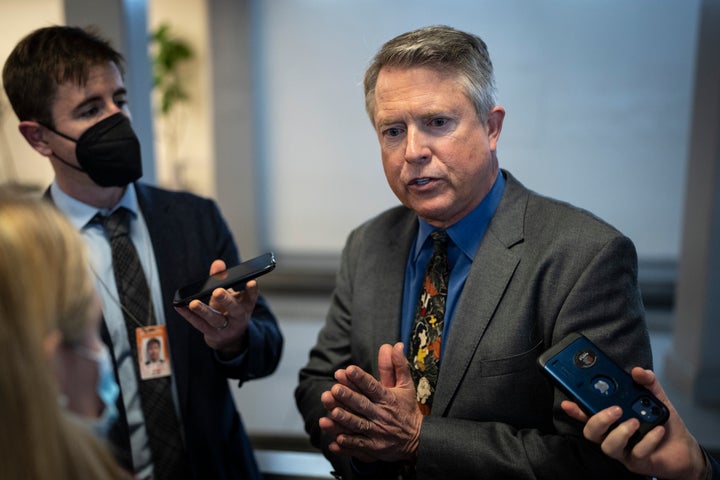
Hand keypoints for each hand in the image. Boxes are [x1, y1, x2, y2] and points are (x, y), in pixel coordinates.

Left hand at [174, 259, 256, 356]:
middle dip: (226, 300)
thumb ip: (224, 278)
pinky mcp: (212, 334)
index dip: (252, 290)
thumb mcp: (231, 295)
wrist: (229, 336)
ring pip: (215, 319)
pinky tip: (179, 306)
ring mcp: (226, 328)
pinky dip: (188, 315)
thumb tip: (218, 263)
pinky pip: (199, 324)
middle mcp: (238, 317)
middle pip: (234, 309)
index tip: (252, 281)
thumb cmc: (230, 309)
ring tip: (194, 303)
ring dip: (204, 311)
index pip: (251, 297)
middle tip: (217, 291)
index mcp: (246, 305)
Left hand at [319, 342, 421, 462]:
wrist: (419, 439)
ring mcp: (378, 432)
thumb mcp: (406, 386)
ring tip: (332, 411)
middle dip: (348, 397)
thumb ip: (398, 365)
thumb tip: (396, 344)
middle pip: (363, 405)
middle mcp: (382, 415)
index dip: (360, 378)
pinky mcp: (374, 448)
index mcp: (388, 398)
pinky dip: (348, 444)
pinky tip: (336, 440)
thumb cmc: (408, 409)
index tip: (348, 370)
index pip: (373, 386)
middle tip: (334, 389)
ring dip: (345, 419)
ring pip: (359, 425)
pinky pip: (359, 446)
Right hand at [561, 367, 707, 479]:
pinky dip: (648, 440)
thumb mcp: (656, 398)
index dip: (575, 409)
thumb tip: (637, 371)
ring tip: (635, 421)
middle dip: (598, 419)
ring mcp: (623, 449)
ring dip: (620, 432)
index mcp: (611, 418)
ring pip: (607, 446)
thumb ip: (647, 382)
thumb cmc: (663, 423)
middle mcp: (612, 434)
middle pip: (591, 431)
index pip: (587, 413)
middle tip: (615, 409)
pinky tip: (658, 431)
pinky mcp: (637, 462)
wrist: (684, 449)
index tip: (568, 402)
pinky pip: (636, 453)